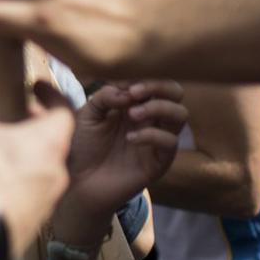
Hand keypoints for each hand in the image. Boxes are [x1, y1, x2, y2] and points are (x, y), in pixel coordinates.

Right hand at [0, 61, 73, 257]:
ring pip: (40, 169)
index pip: (65, 110)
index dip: (52, 94)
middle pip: (52, 140)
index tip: (36, 84)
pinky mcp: (29, 221)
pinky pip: (27, 193)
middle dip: (31, 124)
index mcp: (48, 143)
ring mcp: (44, 200)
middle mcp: (54, 171)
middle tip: (10, 110)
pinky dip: (13, 181)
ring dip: (23, 154)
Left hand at [54, 80, 185, 243]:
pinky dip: (152, 135)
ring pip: (180, 114)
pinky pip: (171, 142)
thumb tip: (127, 91)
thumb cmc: (82, 146)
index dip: (142, 78)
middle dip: (159, 87)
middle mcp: (150, 120)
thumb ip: (105, 97)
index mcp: (134, 105)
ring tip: (131, 114)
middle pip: (176, 93)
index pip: (154, 82)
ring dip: (158, 107)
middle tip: (135, 93)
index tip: (122, 85)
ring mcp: (156, 140)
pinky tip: (129, 139)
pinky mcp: (159, 162)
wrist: (78, 182)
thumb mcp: (87, 114)